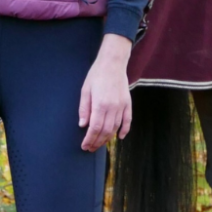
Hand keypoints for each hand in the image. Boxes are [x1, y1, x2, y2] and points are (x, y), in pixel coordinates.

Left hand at [78, 33, 132, 150]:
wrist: (113, 63)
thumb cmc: (96, 75)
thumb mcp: (85, 90)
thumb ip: (84, 109)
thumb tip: (83, 125)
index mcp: (100, 104)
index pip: (95, 128)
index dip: (89, 139)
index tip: (84, 146)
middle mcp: (112, 108)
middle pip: (105, 131)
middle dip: (97, 142)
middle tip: (90, 148)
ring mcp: (122, 106)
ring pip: (115, 128)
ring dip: (107, 138)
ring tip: (100, 144)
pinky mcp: (128, 103)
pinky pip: (128, 120)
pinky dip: (125, 130)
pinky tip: (119, 137)